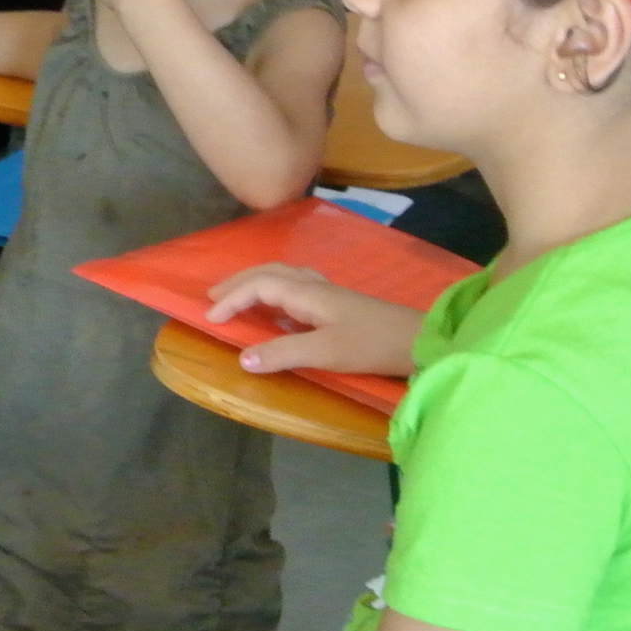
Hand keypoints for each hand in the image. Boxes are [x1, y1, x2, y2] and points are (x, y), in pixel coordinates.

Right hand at [207, 263, 424, 376]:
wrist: (421, 341)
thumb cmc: (373, 344)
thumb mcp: (326, 352)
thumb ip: (283, 353)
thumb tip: (241, 358)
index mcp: (307, 294)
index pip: (258, 285)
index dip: (231, 299)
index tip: (209, 318)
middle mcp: (315, 287)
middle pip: (268, 272)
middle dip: (237, 282)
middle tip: (212, 298)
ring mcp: (328, 294)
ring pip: (283, 276)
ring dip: (255, 282)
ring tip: (238, 297)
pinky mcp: (338, 304)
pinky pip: (295, 286)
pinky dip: (275, 290)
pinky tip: (278, 309)